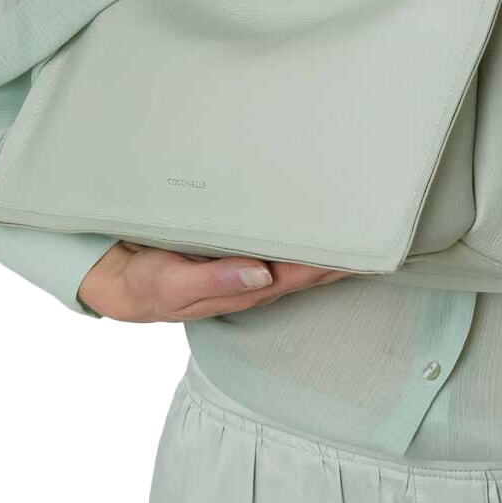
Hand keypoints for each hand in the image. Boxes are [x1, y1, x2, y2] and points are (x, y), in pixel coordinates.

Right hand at [76, 240, 353, 321]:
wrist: (118, 280)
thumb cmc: (148, 283)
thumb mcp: (172, 285)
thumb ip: (216, 281)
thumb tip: (262, 275)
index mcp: (247, 288)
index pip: (304, 274)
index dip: (338, 263)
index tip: (370, 247)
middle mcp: (256, 277)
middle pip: (313, 266)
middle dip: (347, 250)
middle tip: (383, 225)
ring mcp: (249, 265)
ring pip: (300, 253)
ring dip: (329, 239)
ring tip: (362, 218)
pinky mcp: (237, 249)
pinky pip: (279, 239)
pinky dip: (302, 230)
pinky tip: (316, 214)